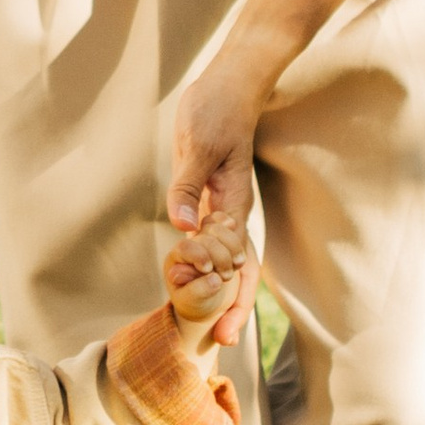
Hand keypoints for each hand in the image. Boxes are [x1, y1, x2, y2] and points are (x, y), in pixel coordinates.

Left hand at [165, 64, 263, 348]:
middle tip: (222, 341)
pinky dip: (210, 267)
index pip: (234, 258)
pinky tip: (197, 285)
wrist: (231, 84)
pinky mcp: (214, 199)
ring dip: (225, 293)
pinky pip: (216, 242)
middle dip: (235, 305)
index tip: (216, 318)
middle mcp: (234, 210)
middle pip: (241, 268)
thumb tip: (183, 227)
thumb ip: (189, 185)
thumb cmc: (216, 109)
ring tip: (215, 329)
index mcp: (234, 202)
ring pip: (231, 260)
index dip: (227, 290)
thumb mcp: (198, 143)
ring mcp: (226, 206)